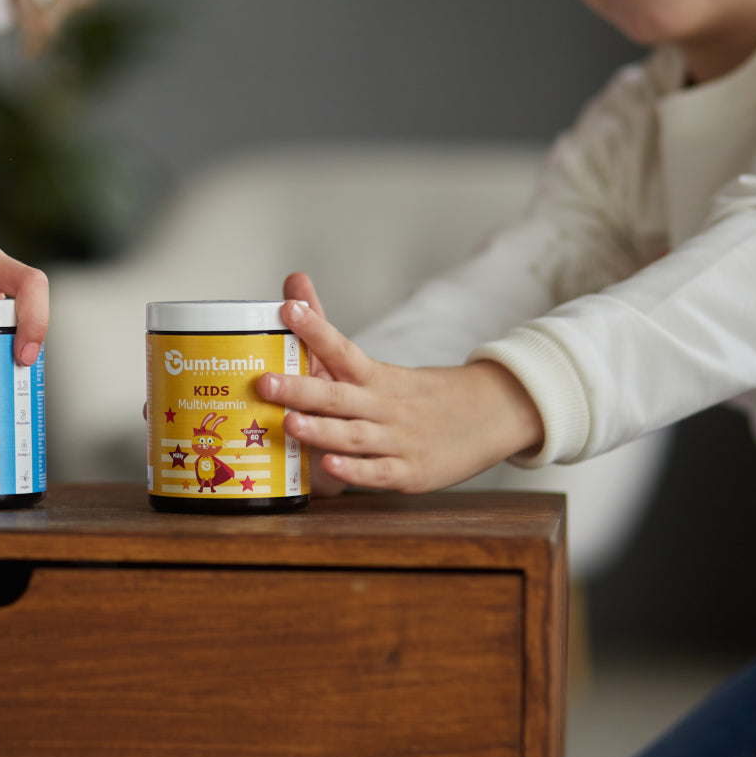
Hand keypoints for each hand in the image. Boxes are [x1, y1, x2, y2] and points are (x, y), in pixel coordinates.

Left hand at [258, 285, 543, 492]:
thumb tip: (293, 284)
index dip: (315, 330)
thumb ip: (325, 336)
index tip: (288, 310)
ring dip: (321, 430)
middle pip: (338, 396)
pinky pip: (378, 472)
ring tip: (289, 423)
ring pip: (354, 435)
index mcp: (375, 377)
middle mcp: (383, 405)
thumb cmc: (419, 394)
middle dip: (300, 390)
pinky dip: (355, 471)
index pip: (342, 348)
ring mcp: (397, 439)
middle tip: (264, 381)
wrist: (491, 414)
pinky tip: (330, 467)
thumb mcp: (378, 368)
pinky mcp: (409, 472)